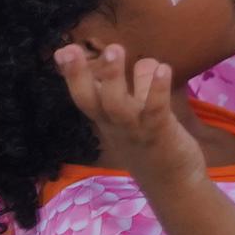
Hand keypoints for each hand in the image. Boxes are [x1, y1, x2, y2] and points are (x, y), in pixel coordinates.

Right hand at [56, 42, 204, 188]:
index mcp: (106, 120)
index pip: (83, 96)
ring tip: (115, 49)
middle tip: (73, 49)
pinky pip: (155, 109)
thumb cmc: (150, 144)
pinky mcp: (160, 132)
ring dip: (113, 76)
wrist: (173, 185)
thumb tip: (111, 57)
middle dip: (80, 75)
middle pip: (90, 99)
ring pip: (117, 103)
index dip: (71, 74)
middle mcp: (115, 125)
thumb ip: (120, 90)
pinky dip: (157, 89)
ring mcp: (135, 129)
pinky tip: (163, 69)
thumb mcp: (127, 118)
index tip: (61, 50)